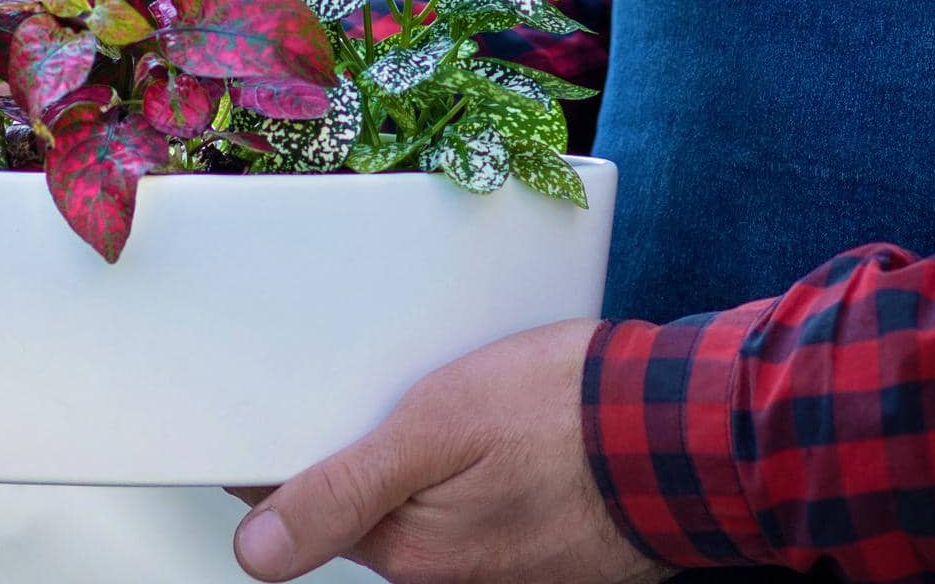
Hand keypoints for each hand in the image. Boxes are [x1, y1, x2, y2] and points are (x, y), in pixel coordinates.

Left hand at [228, 318, 671, 583]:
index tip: (266, 399)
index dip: (276, 448)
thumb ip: (346, 488)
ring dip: (409, 446)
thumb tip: (255, 552)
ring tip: (428, 381)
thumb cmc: (564, 417)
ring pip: (414, 496)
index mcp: (407, 549)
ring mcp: (492, 562)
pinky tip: (481, 415)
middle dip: (346, 439)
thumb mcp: (438, 428)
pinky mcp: (531, 542)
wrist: (680, 430)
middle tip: (361, 371)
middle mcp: (443, 571)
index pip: (301, 501)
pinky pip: (467, 499)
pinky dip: (460, 460)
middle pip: (359, 498)